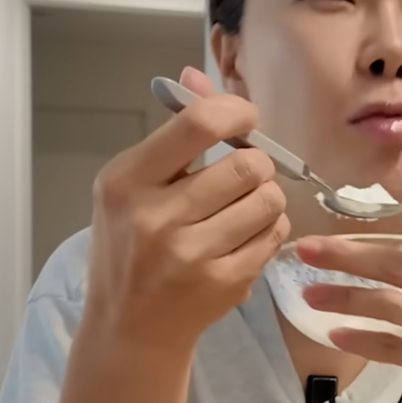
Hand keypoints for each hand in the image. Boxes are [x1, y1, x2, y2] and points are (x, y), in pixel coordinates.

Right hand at [86, 67, 290, 354]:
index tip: (244, 119)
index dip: (236, 112)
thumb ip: (173, 132)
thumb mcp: (134, 184)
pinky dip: (270, 230)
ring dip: (267, 197)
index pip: (198, 124)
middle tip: (245, 174)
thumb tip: (195, 75)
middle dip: (256, 163)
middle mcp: (154, 219)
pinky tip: (246, 237)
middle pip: (246, 165)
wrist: (130, 327)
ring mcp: (190, 256)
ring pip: (268, 200)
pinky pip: (275, 235)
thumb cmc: (131, 245)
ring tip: (246, 206)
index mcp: (126, 182)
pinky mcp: (222, 284)